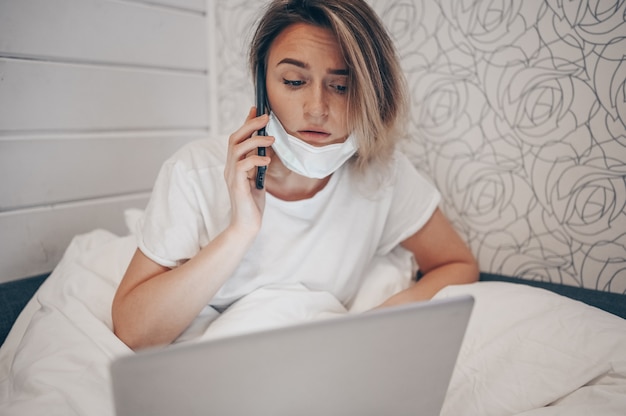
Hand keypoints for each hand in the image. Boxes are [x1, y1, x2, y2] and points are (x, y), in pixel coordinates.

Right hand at [223, 107, 273, 235]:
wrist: (246, 226)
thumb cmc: (252, 204)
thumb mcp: (258, 178)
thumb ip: (259, 163)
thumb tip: (267, 145)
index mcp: (235, 165)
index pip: (237, 138)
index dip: (246, 122)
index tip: (256, 109)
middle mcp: (230, 168)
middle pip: (234, 138)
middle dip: (250, 125)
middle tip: (265, 117)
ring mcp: (231, 176)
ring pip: (237, 148)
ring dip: (255, 140)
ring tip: (271, 138)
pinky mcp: (236, 186)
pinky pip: (242, 166)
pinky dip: (255, 159)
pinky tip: (267, 160)